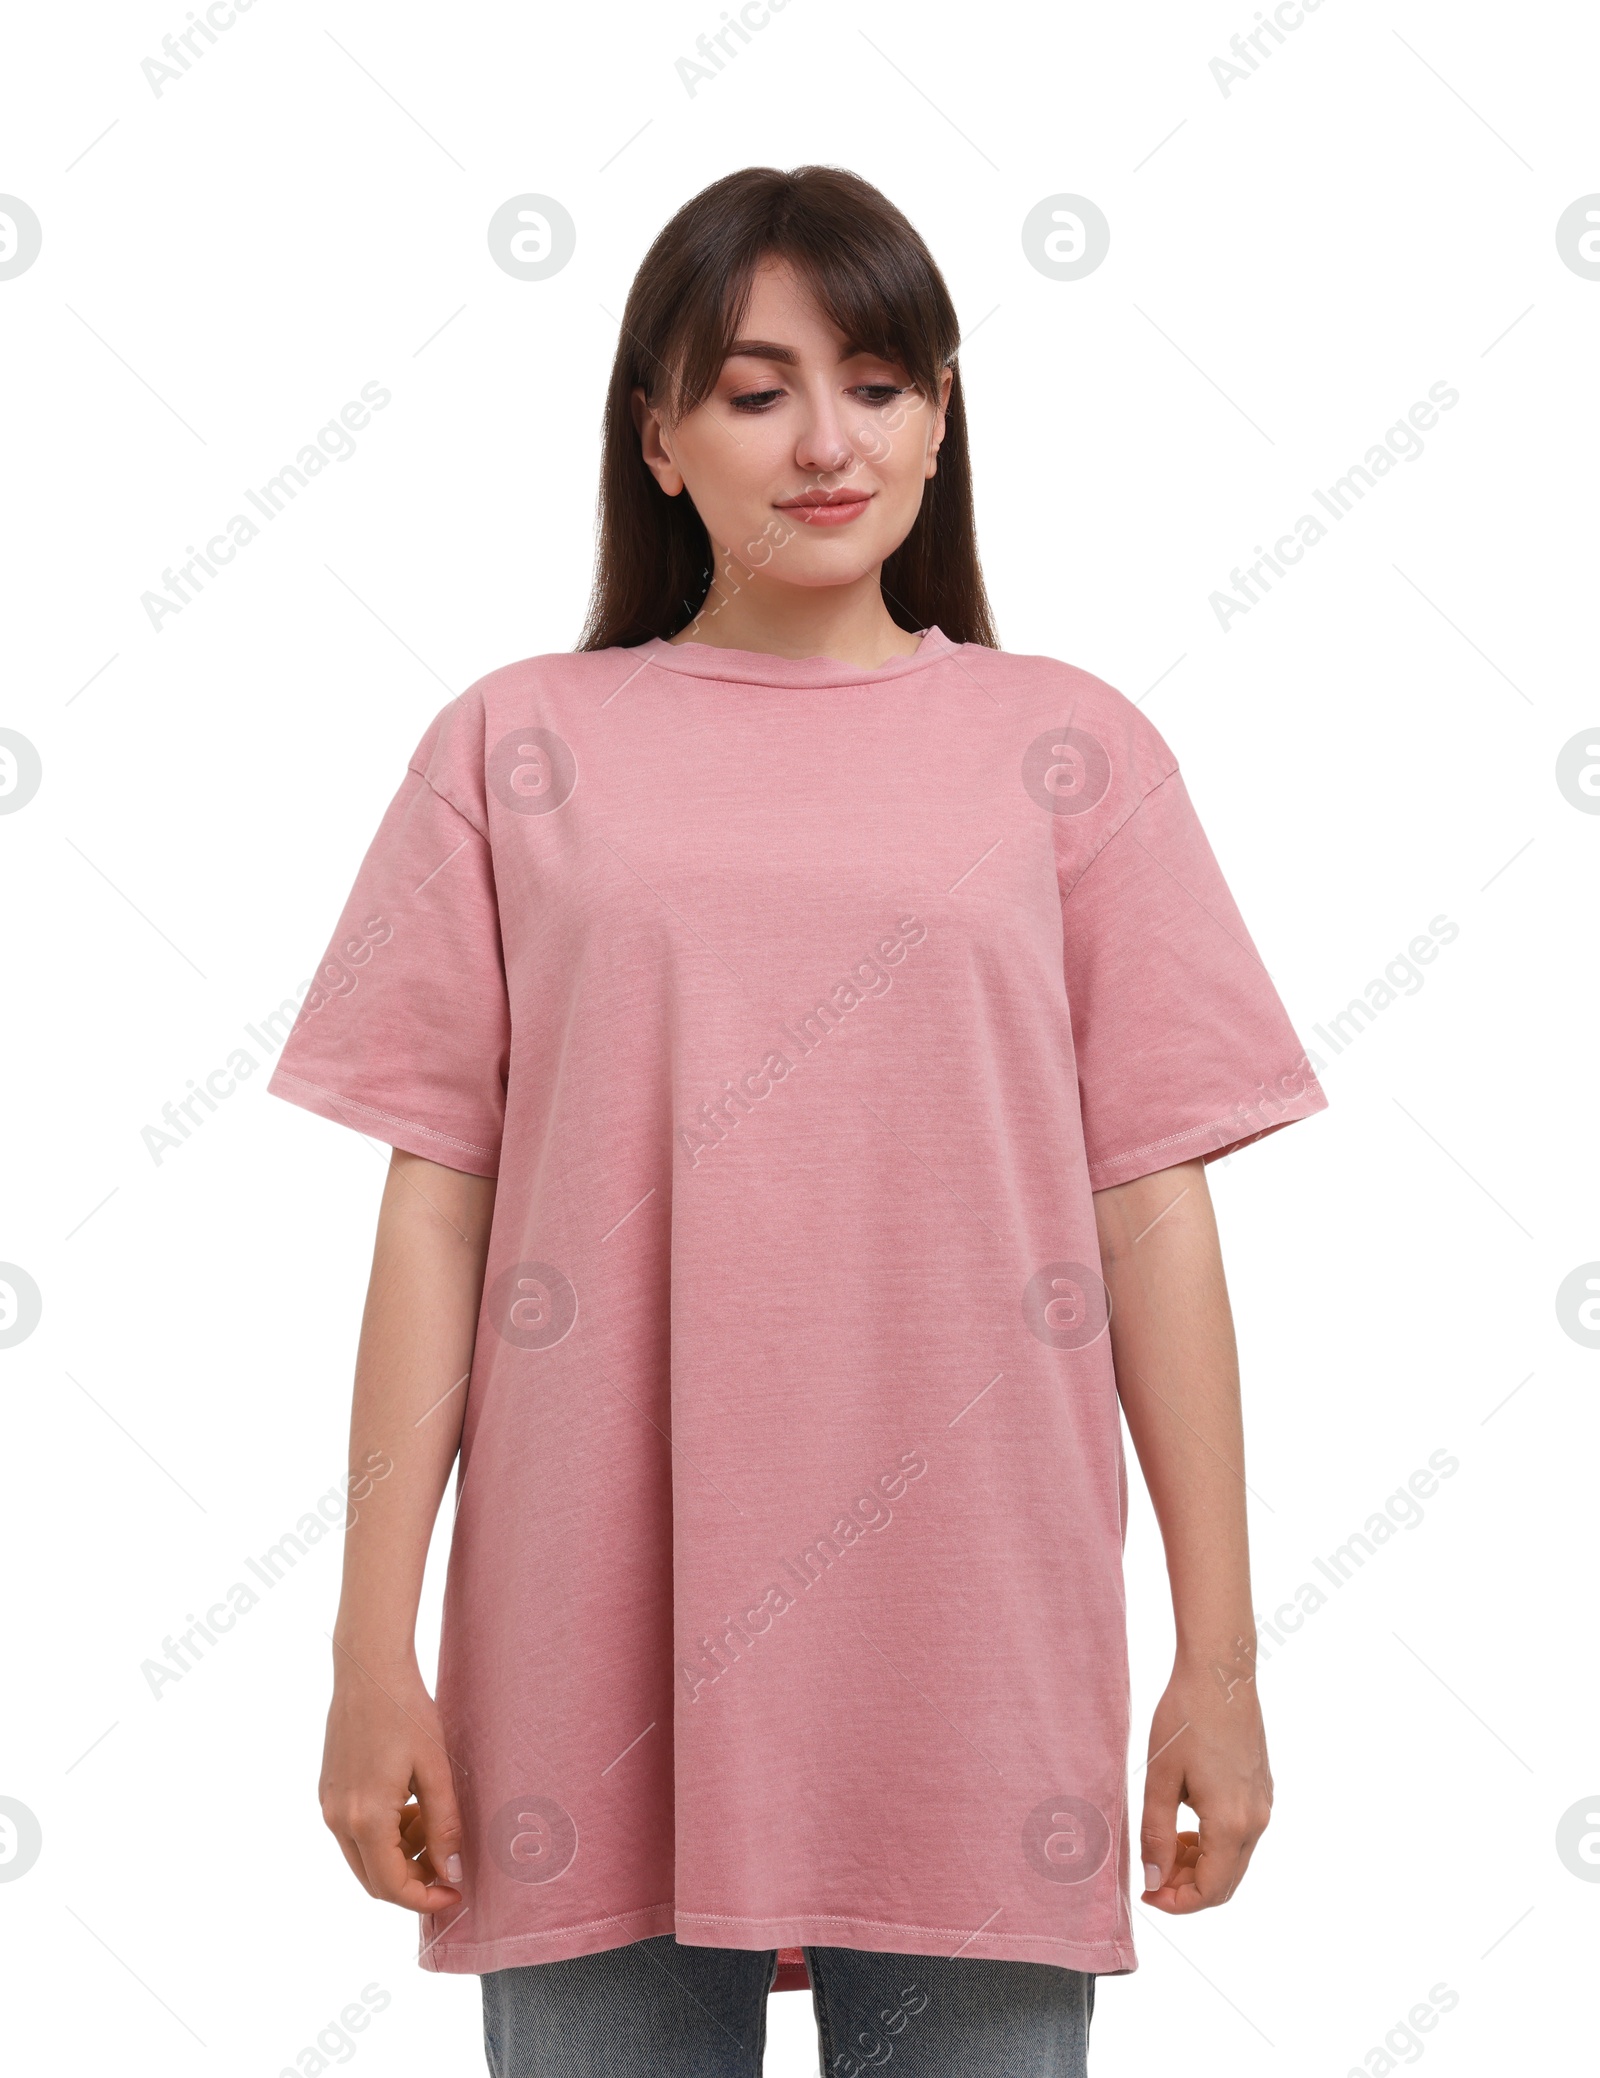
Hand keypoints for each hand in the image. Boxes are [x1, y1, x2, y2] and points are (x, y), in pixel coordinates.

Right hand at [320, 1647, 463, 1914]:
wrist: (368, 1669)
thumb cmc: (407, 1711)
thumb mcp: (435, 1769)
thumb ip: (443, 1825)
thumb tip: (450, 1872)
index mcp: (365, 1818)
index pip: (392, 1886)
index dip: (425, 1900)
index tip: (455, 1894)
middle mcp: (338, 1819)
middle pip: (374, 1880)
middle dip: (414, 1882)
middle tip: (449, 1865)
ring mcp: (329, 1806)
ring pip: (364, 1858)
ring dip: (400, 1856)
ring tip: (433, 1822)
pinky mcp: (329, 1792)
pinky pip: (356, 1834)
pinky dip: (384, 1835)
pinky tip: (411, 1807)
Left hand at [1139, 1645, 1271, 1913]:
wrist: (1220, 1673)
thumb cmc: (1185, 1718)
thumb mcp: (1161, 1778)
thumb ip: (1156, 1834)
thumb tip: (1155, 1881)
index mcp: (1231, 1823)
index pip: (1210, 1891)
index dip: (1177, 1903)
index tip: (1146, 1894)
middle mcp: (1256, 1821)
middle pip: (1226, 1882)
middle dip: (1188, 1888)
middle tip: (1151, 1874)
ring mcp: (1263, 1805)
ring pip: (1234, 1860)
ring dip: (1200, 1866)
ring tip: (1164, 1844)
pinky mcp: (1262, 1789)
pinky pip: (1241, 1835)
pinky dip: (1214, 1843)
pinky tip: (1186, 1821)